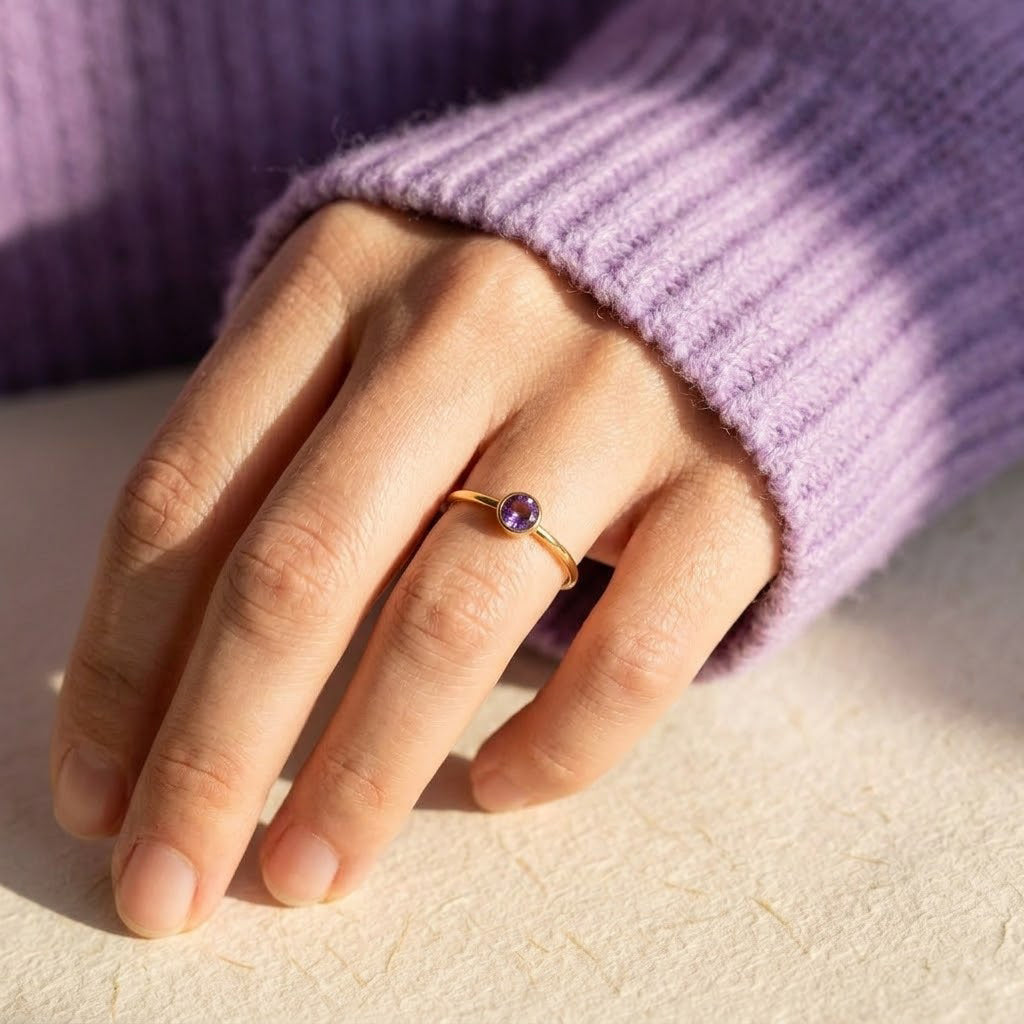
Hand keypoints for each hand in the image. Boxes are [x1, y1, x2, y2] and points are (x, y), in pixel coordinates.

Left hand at [49, 200, 779, 936]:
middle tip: (171, 889)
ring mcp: (610, 392)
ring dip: (362, 774)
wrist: (738, 237)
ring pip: (451, 620)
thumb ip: (281, 440)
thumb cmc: (519, 305)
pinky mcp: (730, 479)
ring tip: (310, 871)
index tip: (97, 796)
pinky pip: (629, 650)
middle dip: (214, 754)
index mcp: (349, 267)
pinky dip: (558, 748)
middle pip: (300, 568)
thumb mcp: (378, 315)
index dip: (122, 665)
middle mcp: (470, 318)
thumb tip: (176, 668)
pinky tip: (503, 789)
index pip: (188, 492)